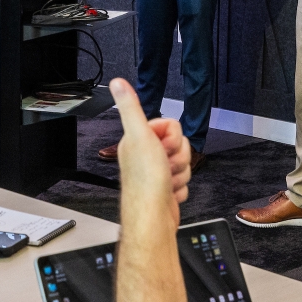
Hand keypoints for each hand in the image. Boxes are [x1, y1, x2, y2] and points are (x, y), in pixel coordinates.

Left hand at [111, 78, 190, 217]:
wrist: (154, 218)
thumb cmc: (146, 182)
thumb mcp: (139, 136)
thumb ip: (130, 108)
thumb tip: (117, 82)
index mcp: (137, 140)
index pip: (169, 125)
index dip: (172, 136)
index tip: (162, 147)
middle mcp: (144, 155)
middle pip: (179, 143)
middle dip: (178, 156)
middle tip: (165, 165)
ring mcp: (155, 173)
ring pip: (184, 162)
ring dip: (181, 173)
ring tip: (167, 181)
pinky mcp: (165, 188)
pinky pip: (185, 181)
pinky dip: (181, 188)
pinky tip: (170, 192)